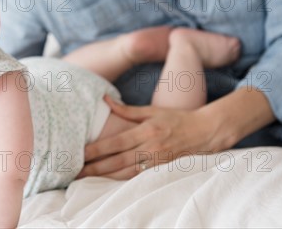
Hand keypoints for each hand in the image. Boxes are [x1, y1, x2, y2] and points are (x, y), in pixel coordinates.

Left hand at [77, 96, 218, 179]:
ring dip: (105, 176)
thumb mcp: (152, 110)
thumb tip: (106, 100)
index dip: (98, 149)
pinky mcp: (161, 170)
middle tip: (77, 171)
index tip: (81, 153)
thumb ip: (127, 110)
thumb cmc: (176, 118)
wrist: (204, 132)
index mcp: (146, 131)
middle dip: (95, 167)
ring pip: (126, 172)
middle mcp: (151, 148)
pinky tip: (107, 181)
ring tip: (87, 177)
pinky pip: (137, 177)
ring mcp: (156, 161)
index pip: (116, 143)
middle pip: (117, 161)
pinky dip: (121, 180)